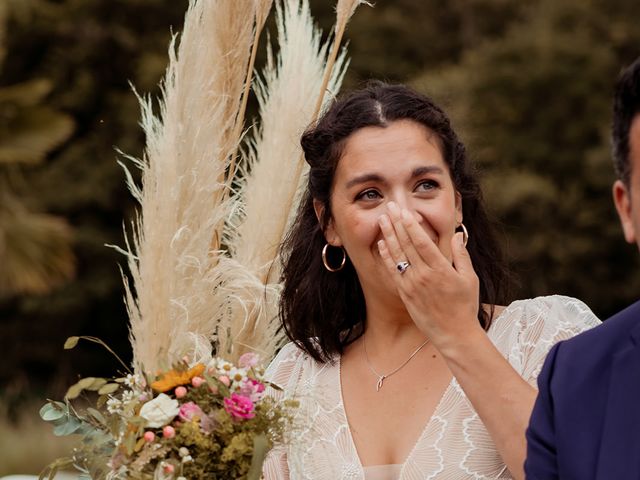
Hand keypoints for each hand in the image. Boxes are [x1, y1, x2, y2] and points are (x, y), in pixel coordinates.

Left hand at [377, 202, 481, 350]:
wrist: (454, 334)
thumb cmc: (465, 306)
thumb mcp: (469, 278)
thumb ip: (461, 255)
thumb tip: (458, 235)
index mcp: (441, 269)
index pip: (422, 241)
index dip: (410, 225)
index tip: (403, 211)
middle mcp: (423, 275)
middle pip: (406, 244)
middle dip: (397, 223)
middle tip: (389, 206)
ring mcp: (412, 284)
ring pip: (397, 255)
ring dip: (388, 235)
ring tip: (382, 219)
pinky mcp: (405, 293)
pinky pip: (393, 270)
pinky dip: (387, 256)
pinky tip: (382, 243)